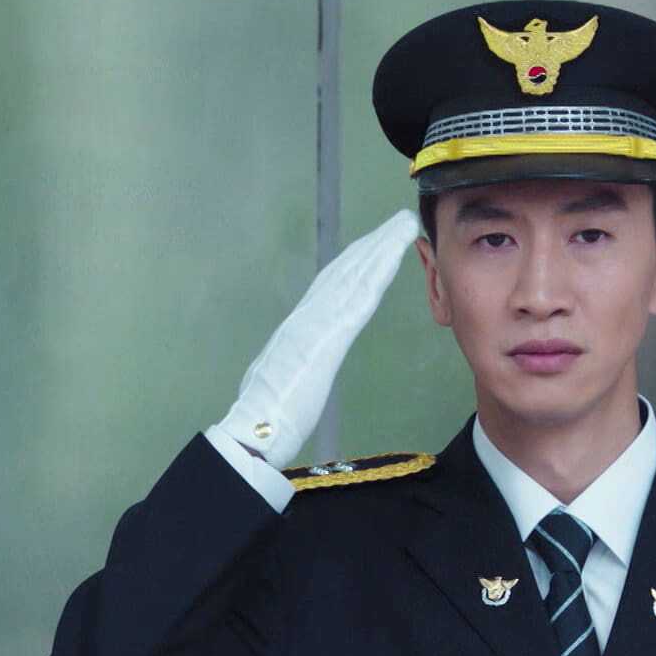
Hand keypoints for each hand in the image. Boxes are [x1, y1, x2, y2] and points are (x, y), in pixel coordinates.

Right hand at [213, 209, 419, 464]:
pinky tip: (396, 253)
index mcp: (296, 332)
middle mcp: (305, 318)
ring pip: (354, 275)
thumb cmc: (264, 423)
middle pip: (343, 272)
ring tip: (402, 225)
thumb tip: (294, 367)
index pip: (328, 288)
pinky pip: (360, 297)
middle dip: (370, 244)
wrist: (252, 434)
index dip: (352, 263)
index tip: (371, 244)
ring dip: (381, 247)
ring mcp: (316, 324)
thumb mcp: (279, 385)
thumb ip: (291, 369)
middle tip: (395, 221)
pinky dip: (379, 271)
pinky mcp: (328, 336)